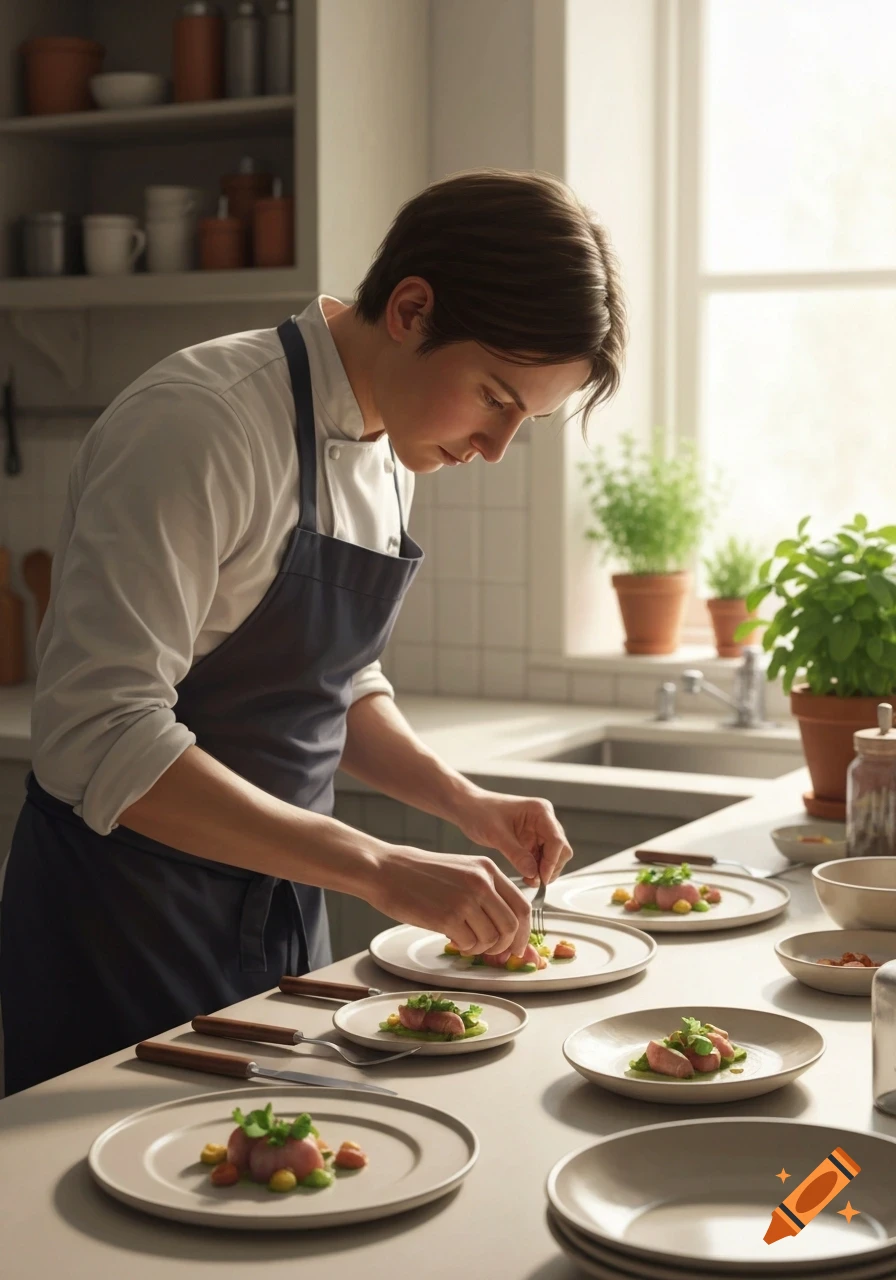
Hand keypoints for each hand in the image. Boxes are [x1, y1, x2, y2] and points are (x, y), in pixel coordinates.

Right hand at [366, 845, 531, 957]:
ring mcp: (465, 899)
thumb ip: (485, 890)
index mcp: (488, 869)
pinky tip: (453, 940)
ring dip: (481, 948)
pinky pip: (469, 944)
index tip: (518, 946)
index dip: (524, 932)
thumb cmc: (420, 873)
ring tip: (465, 941)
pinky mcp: (447, 916)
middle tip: (493, 953)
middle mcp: (482, 882)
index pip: (522, 905)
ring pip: (492, 938)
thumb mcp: (461, 870)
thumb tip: (503, 925)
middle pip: (512, 926)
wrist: (385, 869)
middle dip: (505, 946)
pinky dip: (464, 948)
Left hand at [455, 790, 572, 886]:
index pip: (557, 840)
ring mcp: (539, 831)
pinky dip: (537, 869)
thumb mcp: (496, 834)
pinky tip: (526, 875)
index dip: (552, 862)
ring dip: (544, 870)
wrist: (468, 808)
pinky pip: (541, 858)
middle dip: (550, 867)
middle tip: (534, 881)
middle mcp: (544, 820)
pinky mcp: (531, 841)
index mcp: (540, 811)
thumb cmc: (480, 812)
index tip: (541, 878)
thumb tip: (534, 874)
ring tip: (528, 880)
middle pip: (561, 849)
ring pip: (554, 856)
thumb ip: (516, 853)